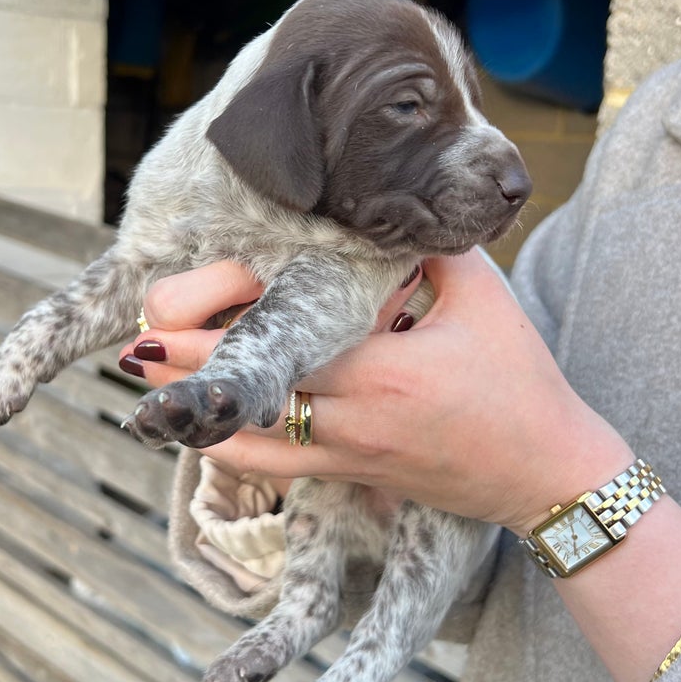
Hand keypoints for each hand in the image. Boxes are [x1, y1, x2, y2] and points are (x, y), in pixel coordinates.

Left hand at [119, 252, 630, 536]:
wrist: (545, 473)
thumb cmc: (519, 381)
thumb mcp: (482, 298)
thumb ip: (428, 247)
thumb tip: (378, 206)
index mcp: (381, 371)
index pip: (280, 346)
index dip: (218, 331)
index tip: (169, 312)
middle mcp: (352, 421)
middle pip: (244, 399)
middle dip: (184, 374)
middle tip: (136, 346)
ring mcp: (346, 456)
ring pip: (246, 447)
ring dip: (195, 418)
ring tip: (150, 389)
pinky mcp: (348, 476)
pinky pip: (273, 468)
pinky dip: (230, 447)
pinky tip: (203, 427)